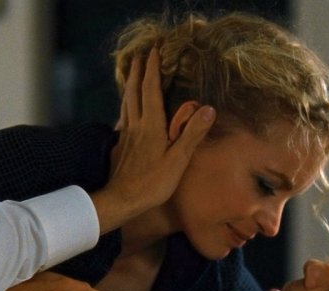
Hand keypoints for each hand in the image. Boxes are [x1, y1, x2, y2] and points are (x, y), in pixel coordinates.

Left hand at [92, 48, 215, 232]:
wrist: (122, 200)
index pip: (151, 90)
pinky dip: (125, 105)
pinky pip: (123, 117)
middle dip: (138, 71)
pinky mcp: (120, 145)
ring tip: (132, 73)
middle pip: (134, 91)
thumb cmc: (152, 183)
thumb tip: (208, 109)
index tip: (154, 51)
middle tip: (141, 55)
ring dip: (129, 85)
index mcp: (151, 125)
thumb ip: (191, 133)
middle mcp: (136, 125)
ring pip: (126, 102)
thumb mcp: (178, 160)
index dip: (152, 70)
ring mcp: (125, 134)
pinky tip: (126, 110)